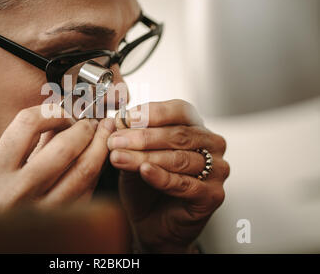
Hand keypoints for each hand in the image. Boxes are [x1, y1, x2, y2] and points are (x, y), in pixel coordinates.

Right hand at [0, 104, 115, 216]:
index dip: (52, 111)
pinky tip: (98, 158)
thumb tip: (61, 114)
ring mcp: (43, 211)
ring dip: (100, 145)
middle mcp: (17, 193)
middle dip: (84, 128)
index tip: (62, 112)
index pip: (27, 124)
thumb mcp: (2, 171)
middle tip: (90, 122)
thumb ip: (30, 143)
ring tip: (104, 133)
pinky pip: (89, 188)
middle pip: (64, 147)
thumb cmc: (0, 202)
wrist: (0, 245)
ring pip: (85, 169)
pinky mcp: (64, 223)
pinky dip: (97, 168)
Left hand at [108, 100, 229, 252]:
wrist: (151, 223)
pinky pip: (185, 184)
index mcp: (196, 127)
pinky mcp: (212, 195)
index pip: (179, 110)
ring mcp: (217, 170)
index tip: (126, 117)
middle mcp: (211, 144)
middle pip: (178, 135)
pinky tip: (144, 171)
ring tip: (119, 156)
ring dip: (145, 157)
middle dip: (142, 137)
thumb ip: (130, 139)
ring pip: (179, 159)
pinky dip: (161, 177)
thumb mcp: (134, 155)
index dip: (152, 113)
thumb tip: (118, 121)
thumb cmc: (146, 185)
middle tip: (115, 140)